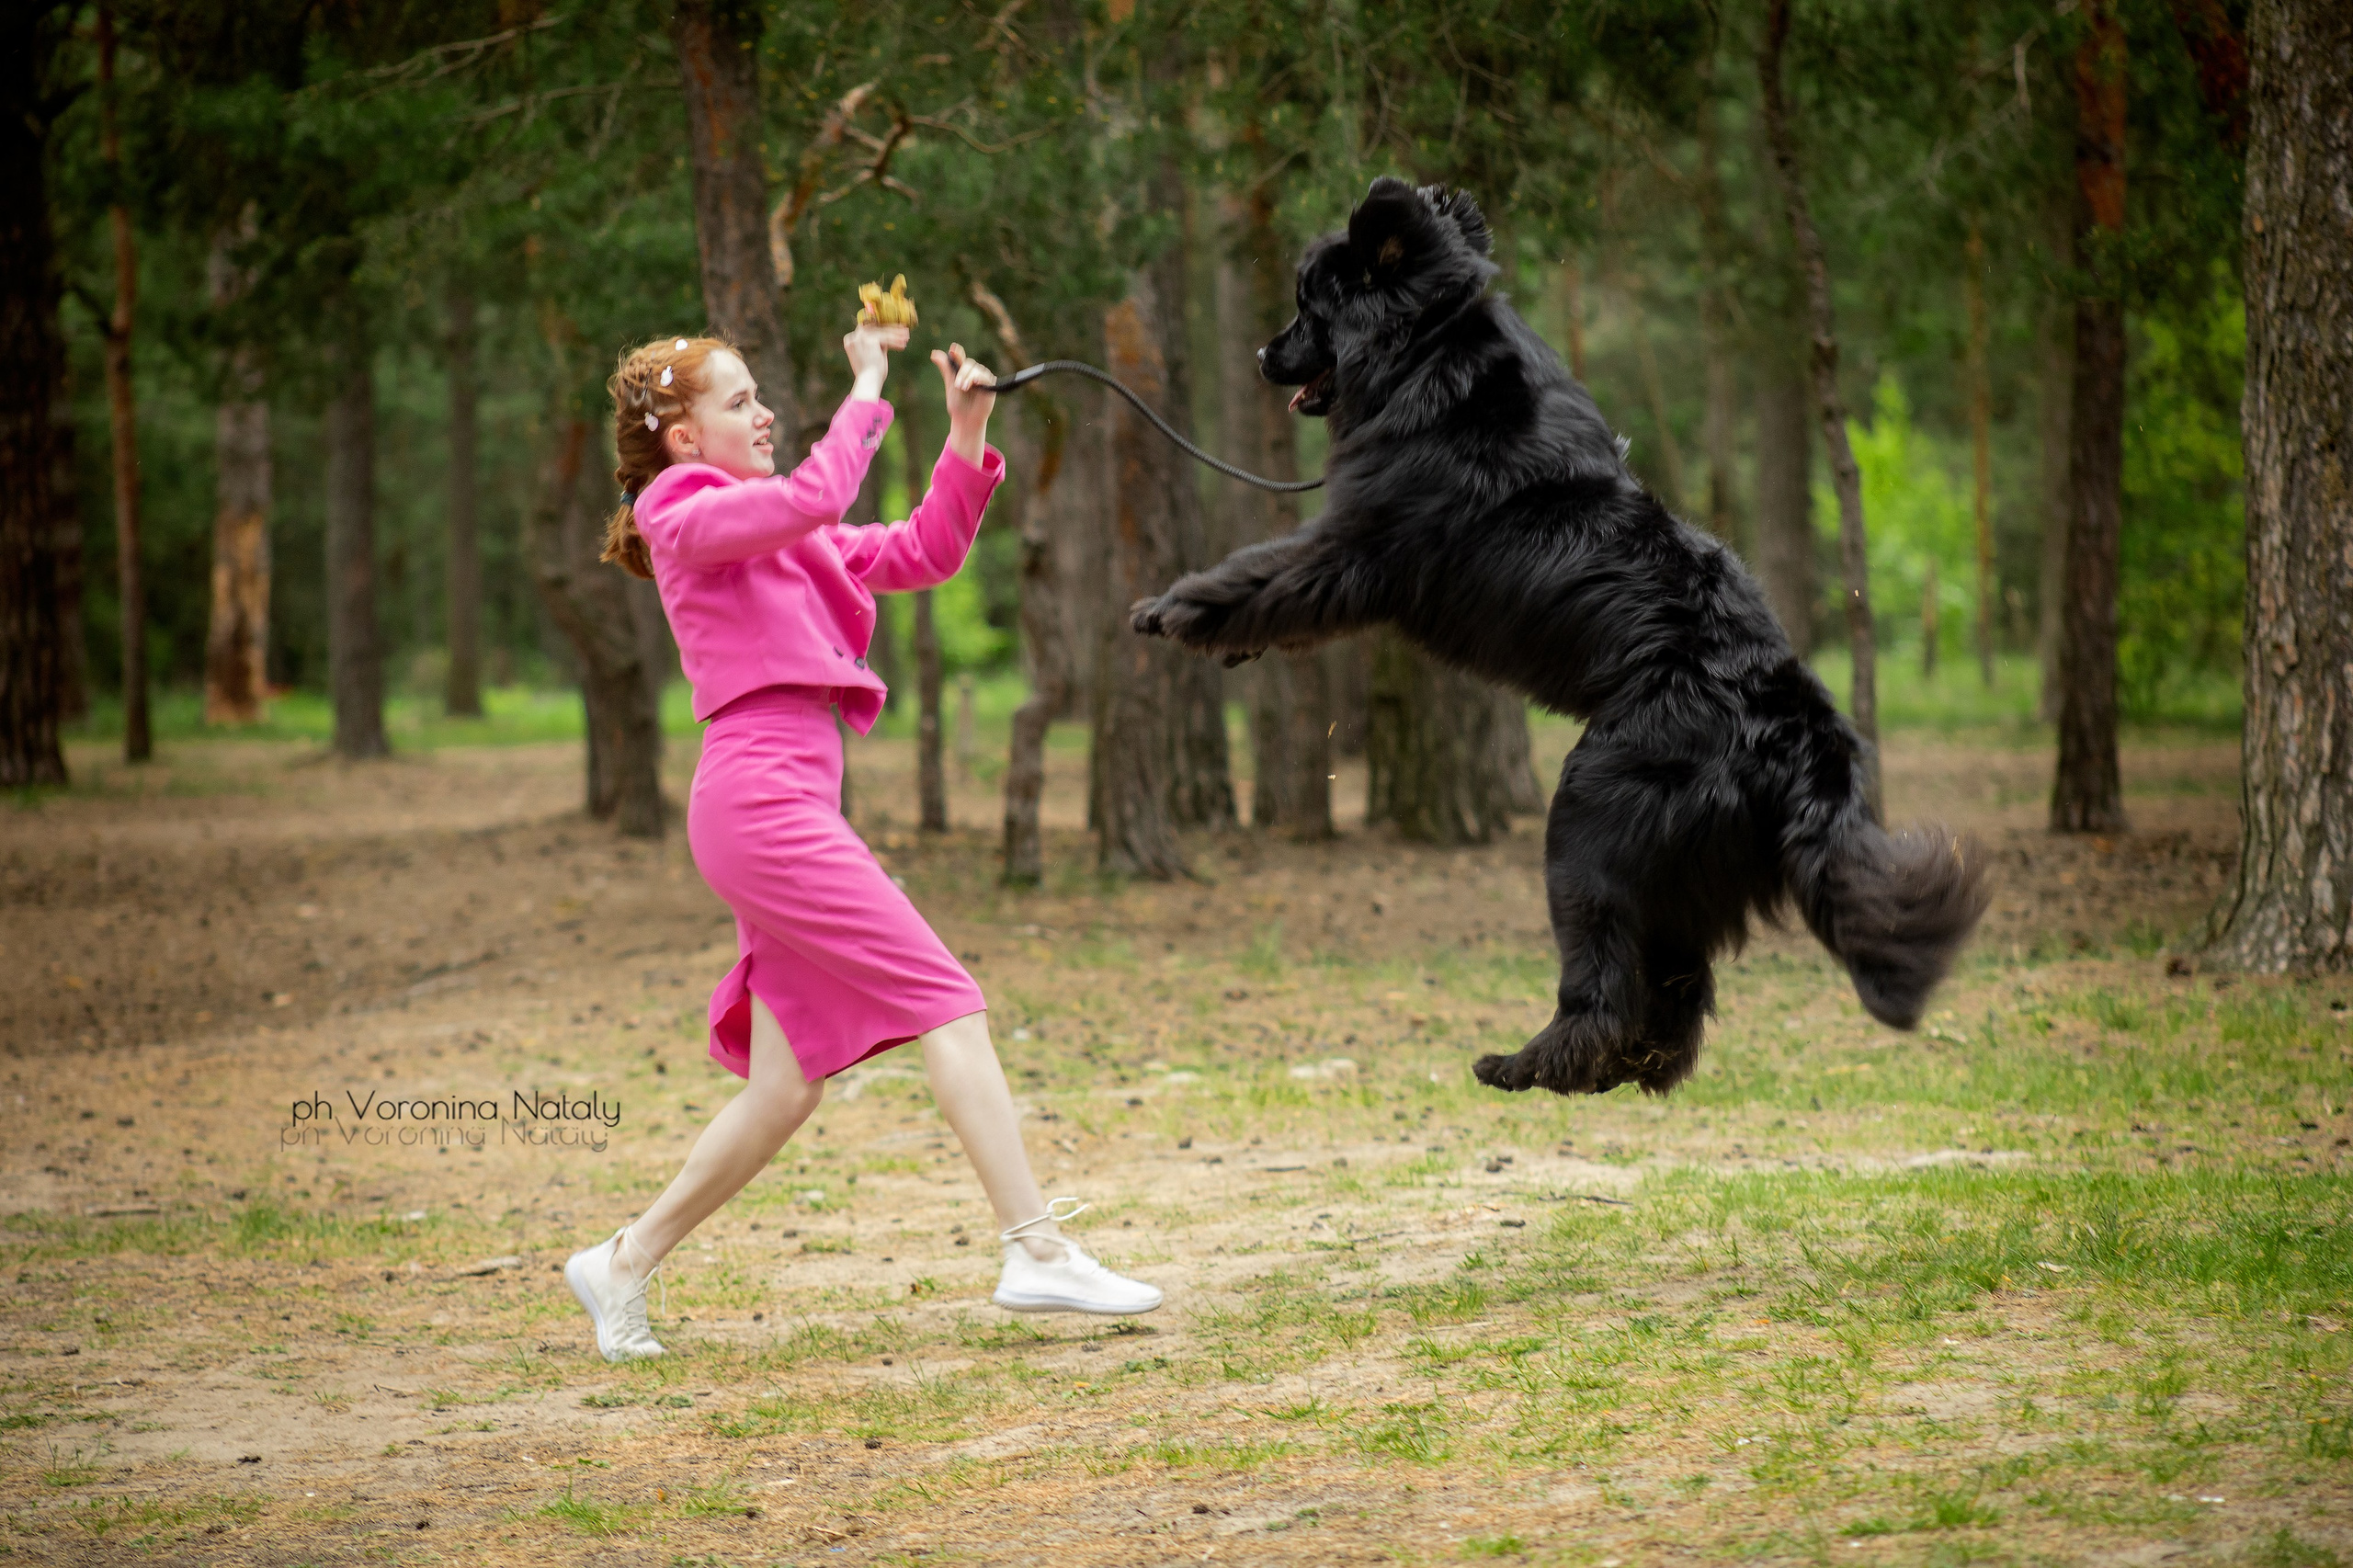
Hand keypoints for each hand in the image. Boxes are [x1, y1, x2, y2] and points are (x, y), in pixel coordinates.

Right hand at [844, 322, 909, 399]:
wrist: (868, 382)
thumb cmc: (871, 375)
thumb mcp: (872, 356)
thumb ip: (876, 346)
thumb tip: (888, 340)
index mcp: (850, 340)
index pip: (868, 330)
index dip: (882, 328)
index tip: (894, 329)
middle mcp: (853, 337)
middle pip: (875, 329)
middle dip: (891, 330)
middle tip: (904, 331)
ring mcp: (860, 338)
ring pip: (882, 333)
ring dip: (896, 335)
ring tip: (906, 338)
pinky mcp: (869, 340)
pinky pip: (886, 338)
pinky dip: (896, 342)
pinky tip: (903, 346)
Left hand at [937, 343, 995, 465]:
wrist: (966, 418)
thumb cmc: (957, 404)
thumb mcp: (950, 384)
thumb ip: (946, 369)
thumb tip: (934, 353)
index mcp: (962, 371)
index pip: (960, 358)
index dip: (957, 353)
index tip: (953, 349)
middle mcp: (973, 372)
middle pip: (968, 364)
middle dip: (962, 373)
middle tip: (958, 385)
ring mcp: (982, 377)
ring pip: (976, 369)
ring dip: (969, 377)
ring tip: (964, 388)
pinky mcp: (990, 384)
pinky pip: (985, 376)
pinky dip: (979, 378)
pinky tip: (976, 383)